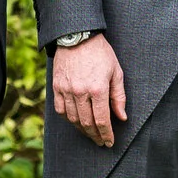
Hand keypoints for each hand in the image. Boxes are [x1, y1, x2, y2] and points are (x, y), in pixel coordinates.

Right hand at [51, 32, 126, 147]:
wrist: (77, 36)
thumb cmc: (100, 53)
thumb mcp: (116, 72)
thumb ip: (119, 96)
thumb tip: (122, 117)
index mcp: (97, 89)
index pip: (102, 120)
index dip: (106, 134)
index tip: (109, 142)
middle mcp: (80, 92)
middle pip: (87, 123)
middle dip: (95, 136)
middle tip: (100, 142)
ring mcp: (66, 90)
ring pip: (73, 119)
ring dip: (82, 130)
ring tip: (90, 133)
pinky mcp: (56, 87)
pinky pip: (60, 110)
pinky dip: (68, 119)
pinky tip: (75, 121)